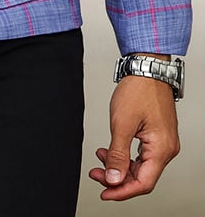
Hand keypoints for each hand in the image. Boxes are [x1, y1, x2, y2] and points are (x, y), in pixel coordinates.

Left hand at [89, 74, 179, 199]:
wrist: (146, 69)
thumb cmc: (139, 90)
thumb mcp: (122, 124)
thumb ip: (117, 154)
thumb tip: (113, 178)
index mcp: (161, 149)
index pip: (143, 183)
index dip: (122, 191)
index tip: (105, 193)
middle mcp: (166, 149)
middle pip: (142, 177)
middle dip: (117, 178)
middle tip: (96, 174)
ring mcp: (162, 142)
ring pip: (140, 166)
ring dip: (119, 166)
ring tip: (100, 159)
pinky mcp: (157, 136)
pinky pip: (141, 155)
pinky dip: (124, 156)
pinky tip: (109, 151)